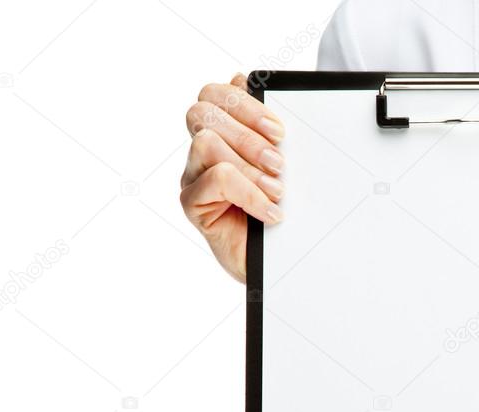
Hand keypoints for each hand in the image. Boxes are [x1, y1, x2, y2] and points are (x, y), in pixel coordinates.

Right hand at [180, 73, 284, 282]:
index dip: (244, 103)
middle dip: (246, 132)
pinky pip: (215, 180)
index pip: (214, 94)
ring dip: (249, 166)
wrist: (281, 263)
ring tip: (277, 191)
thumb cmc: (283, 214)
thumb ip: (269, 128)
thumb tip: (247, 81)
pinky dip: (248, 193)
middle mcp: (203, 152)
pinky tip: (270, 212)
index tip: (280, 131)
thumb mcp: (285, 166)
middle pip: (202, 111)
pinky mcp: (193, 203)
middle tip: (279, 162)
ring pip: (207, 143)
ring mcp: (194, 176)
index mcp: (224, 133)